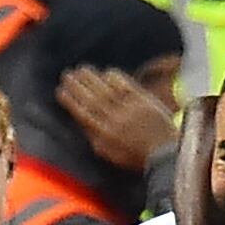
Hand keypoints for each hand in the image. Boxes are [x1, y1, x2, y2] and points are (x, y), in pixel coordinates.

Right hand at [58, 65, 178, 169]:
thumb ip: (94, 137)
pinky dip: (114, 77)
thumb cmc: (135, 155)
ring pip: (105, 90)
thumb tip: (80, 122)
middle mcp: (115, 121)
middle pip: (91, 99)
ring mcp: (129, 109)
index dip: (70, 101)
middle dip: (77, 85)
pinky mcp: (143, 101)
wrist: (164, 153)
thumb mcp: (110, 153)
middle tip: (67, 74)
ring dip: (91, 78)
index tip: (60, 91)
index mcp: (104, 135)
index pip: (82, 114)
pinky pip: (125, 85)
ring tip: (81, 69)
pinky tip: (106, 72)